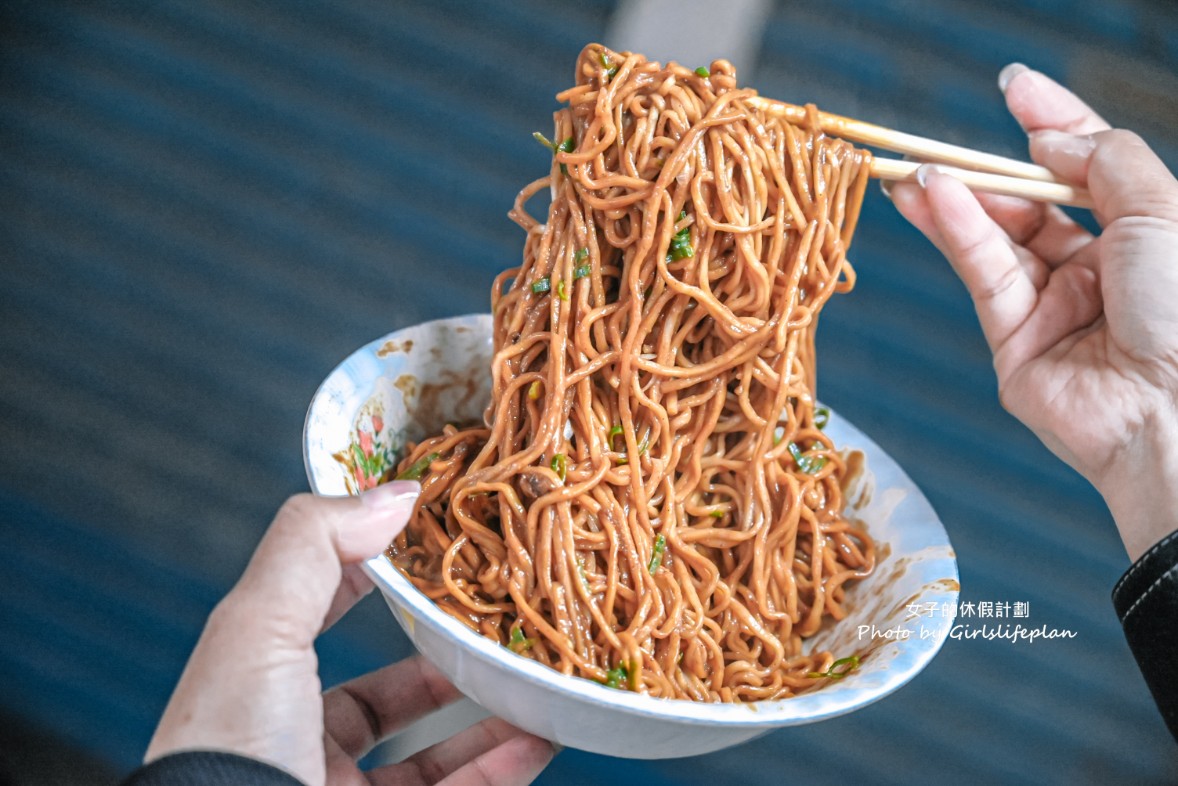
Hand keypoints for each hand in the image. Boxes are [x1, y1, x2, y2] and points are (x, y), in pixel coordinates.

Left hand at [144, 482, 555, 784]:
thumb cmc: (230, 741)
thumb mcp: (258, 626)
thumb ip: (318, 547)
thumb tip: (395, 492)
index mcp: (262, 683)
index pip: (328, 614)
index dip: (381, 575)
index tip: (439, 545)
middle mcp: (300, 741)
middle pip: (390, 691)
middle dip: (449, 654)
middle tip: (500, 620)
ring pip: (435, 750)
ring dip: (491, 712)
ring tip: (536, 676)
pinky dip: (504, 766)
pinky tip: (540, 735)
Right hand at [888, 64, 1177, 560]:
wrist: (1173, 409)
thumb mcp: (1160, 209)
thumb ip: (1101, 159)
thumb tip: (1048, 140)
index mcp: (1145, 236)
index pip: (1089, 167)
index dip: (1053, 123)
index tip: (1014, 88)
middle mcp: (1100, 269)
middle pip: (1034, 203)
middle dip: (990, 170)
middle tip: (942, 141)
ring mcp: (1055, 307)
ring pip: (998, 240)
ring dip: (958, 201)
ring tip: (917, 170)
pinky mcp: (1014, 343)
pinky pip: (983, 274)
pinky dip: (956, 233)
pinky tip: (933, 199)